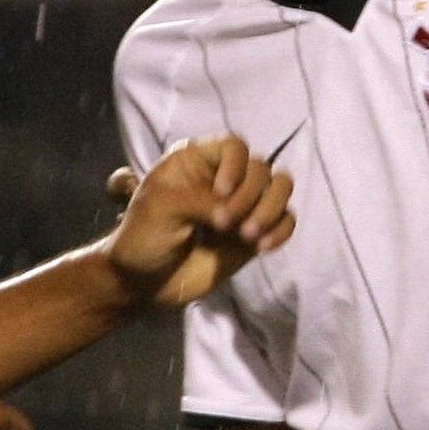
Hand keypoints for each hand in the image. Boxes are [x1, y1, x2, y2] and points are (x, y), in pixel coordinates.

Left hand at [108, 133, 297, 307]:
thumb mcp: (162, 208)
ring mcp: (242, 206)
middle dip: (249, 196)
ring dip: (271, 209)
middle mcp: (224, 177)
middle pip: (261, 169)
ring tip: (249, 236)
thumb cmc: (143, 236)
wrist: (144, 283)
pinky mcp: (253, 234)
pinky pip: (285, 221)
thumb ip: (201, 200)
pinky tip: (263, 247)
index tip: (221, 192)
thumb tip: (236, 213)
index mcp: (197, 161)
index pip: (234, 146)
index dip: (236, 166)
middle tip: (224, 225)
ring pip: (280, 188)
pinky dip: (281, 231)